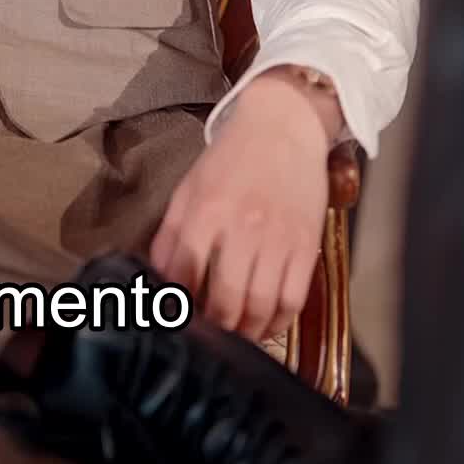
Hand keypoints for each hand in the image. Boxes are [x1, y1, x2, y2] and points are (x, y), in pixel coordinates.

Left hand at [149, 72, 332, 341]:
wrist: (283, 126)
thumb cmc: (231, 160)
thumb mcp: (189, 188)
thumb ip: (170, 233)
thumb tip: (157, 276)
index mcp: (206, 211)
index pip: (183, 274)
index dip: (175, 304)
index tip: (173, 320)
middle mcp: (242, 228)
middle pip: (224, 299)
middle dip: (213, 327)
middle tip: (207, 337)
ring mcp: (278, 239)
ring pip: (260, 306)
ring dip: (245, 332)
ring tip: (234, 336)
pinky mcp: (306, 245)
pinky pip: (293, 299)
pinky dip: (278, 321)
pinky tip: (266, 324)